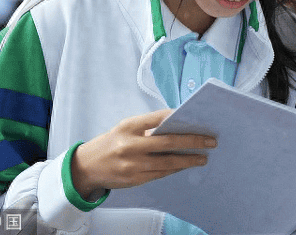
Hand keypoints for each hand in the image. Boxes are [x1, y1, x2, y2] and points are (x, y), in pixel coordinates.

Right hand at [71, 109, 215, 197]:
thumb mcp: (125, 129)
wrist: (86, 167)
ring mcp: (132, 164)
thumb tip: (178, 125)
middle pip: (167, 142)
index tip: (196, 117)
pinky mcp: (134, 179)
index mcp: (127, 127)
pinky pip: (160, 173)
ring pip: (167, 162)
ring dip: (188, 159)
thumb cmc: (111, 143)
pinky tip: (185, 165)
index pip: (158, 118)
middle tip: (210, 141)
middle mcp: (129, 145)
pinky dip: (175, 169)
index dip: (178, 116)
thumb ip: (147, 127)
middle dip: (192, 141)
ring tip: (203, 157)